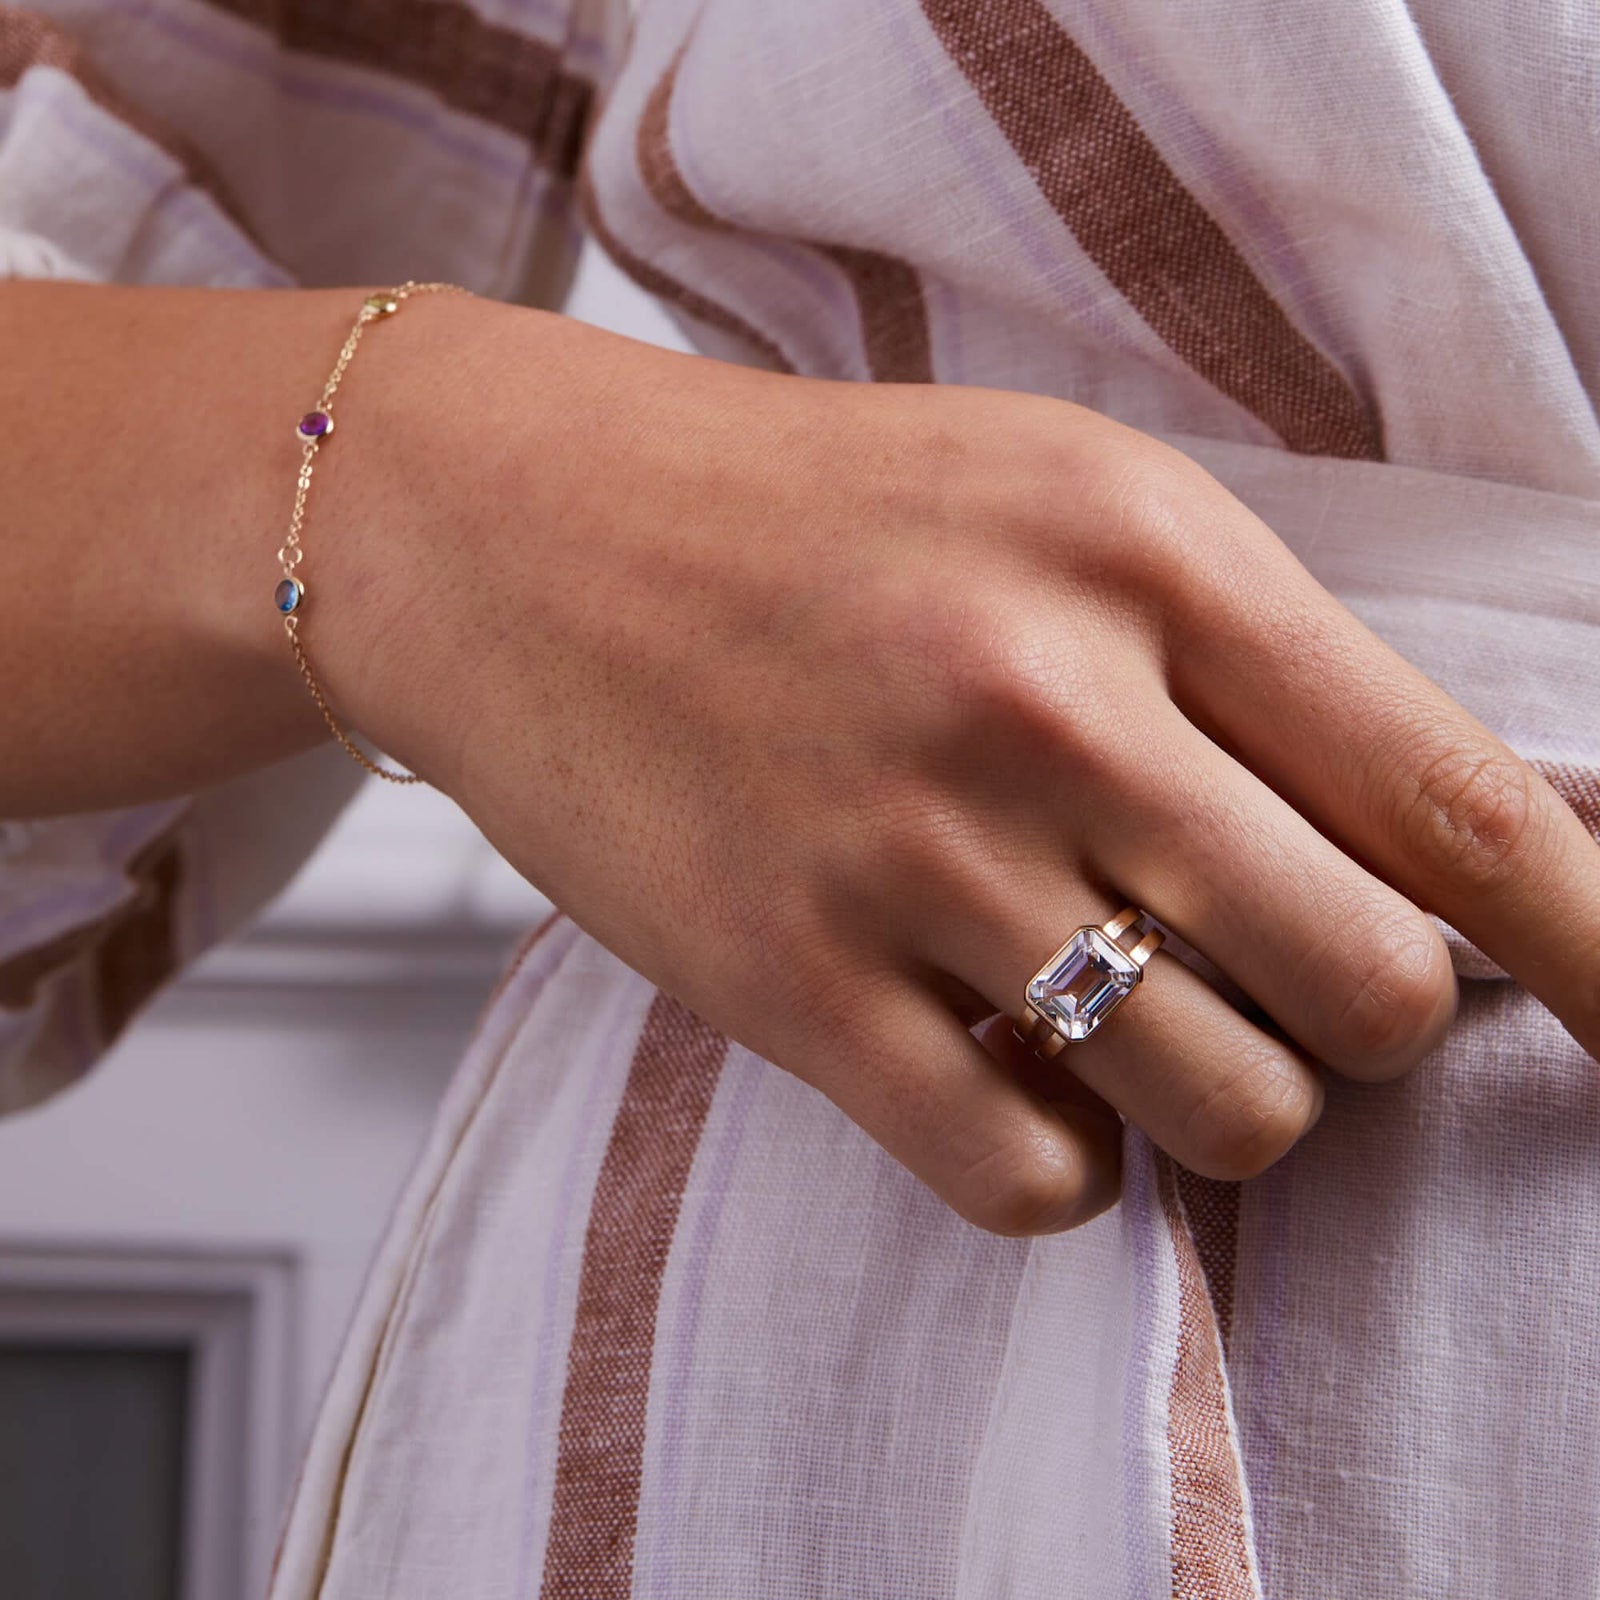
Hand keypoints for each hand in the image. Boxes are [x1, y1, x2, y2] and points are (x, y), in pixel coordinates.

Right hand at [321, 298, 1599, 1235]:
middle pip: (1374, 993)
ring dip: (1220, 1101)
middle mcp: (1041, 703)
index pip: (1455, 797)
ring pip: (1225, 1111)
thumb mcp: (1057, 507)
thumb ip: (1247, 662)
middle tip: (1272, 977)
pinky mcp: (787, 987)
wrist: (522, 537)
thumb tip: (1444, 861)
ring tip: (1120, 1018)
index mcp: (1140, 555)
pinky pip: (1033, 1181)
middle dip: (1365, 1025)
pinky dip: (1062, 1165)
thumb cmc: (810, 522)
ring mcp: (908, 856)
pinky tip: (999, 1071)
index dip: (1598, 943)